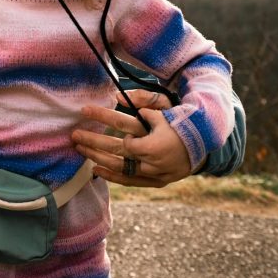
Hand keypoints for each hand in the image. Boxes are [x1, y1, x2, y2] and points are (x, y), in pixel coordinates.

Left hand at [71, 90, 191, 186]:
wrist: (203, 146)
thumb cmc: (181, 123)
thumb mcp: (166, 107)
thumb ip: (144, 100)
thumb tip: (119, 96)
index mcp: (156, 143)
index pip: (127, 141)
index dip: (114, 131)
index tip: (103, 119)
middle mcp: (153, 162)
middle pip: (117, 153)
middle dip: (93, 143)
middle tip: (74, 135)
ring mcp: (153, 173)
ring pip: (120, 168)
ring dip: (97, 158)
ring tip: (80, 149)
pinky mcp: (155, 181)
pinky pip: (129, 180)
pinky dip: (111, 176)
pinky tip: (95, 169)